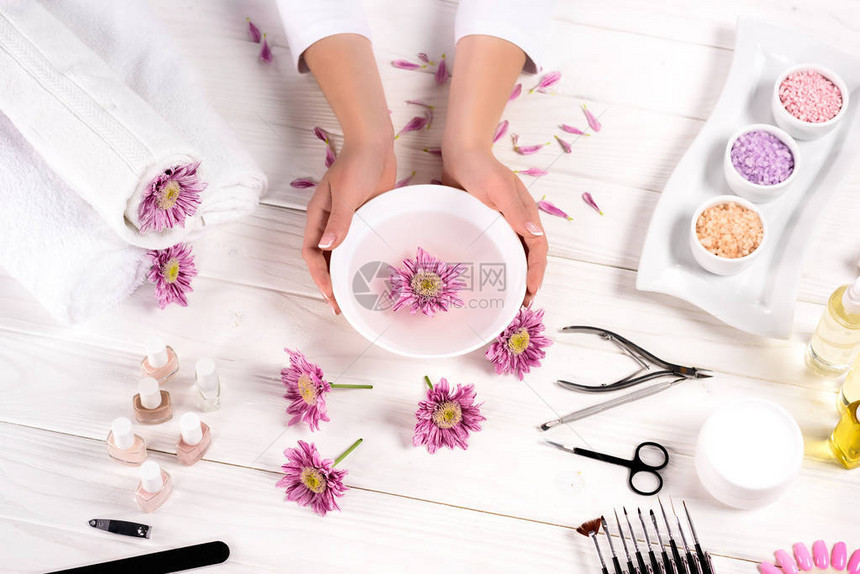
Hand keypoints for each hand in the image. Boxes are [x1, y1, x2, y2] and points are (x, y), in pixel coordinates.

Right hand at [303, 141, 395, 314]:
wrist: (375, 145)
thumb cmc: (357, 164)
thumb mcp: (346, 193)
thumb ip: (339, 220)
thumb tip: (326, 247)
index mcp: (317, 216)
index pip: (311, 253)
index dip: (319, 276)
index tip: (330, 295)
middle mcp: (328, 222)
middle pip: (323, 258)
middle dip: (329, 283)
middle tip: (340, 306)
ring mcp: (346, 221)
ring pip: (340, 254)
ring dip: (344, 274)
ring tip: (353, 296)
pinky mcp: (362, 218)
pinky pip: (357, 244)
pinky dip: (359, 258)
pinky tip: (369, 272)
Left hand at [441, 147, 546, 305]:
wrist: (461, 153)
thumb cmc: (480, 168)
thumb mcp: (498, 188)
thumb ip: (515, 211)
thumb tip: (535, 235)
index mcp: (526, 213)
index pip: (538, 247)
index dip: (537, 270)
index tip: (530, 289)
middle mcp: (518, 220)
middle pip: (531, 254)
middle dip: (530, 279)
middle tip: (522, 302)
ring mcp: (504, 222)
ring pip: (516, 253)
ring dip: (516, 274)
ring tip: (511, 295)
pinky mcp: (488, 222)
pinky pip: (499, 247)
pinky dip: (501, 262)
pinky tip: (492, 274)